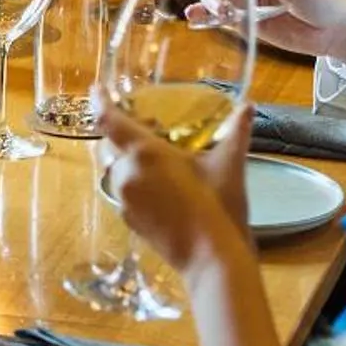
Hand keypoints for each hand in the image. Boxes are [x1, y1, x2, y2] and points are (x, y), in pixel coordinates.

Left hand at [98, 97, 252, 278]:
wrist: (212, 258)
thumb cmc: (220, 207)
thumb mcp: (229, 165)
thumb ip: (236, 131)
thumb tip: (248, 107)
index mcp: (145, 153)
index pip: (109, 120)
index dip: (100, 101)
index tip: (97, 88)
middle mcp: (126, 173)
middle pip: (109, 145)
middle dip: (120, 134)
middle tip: (146, 128)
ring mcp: (123, 198)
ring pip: (113, 169)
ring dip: (126, 159)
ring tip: (155, 159)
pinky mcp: (127, 219)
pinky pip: (122, 191)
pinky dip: (133, 182)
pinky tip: (158, 186)